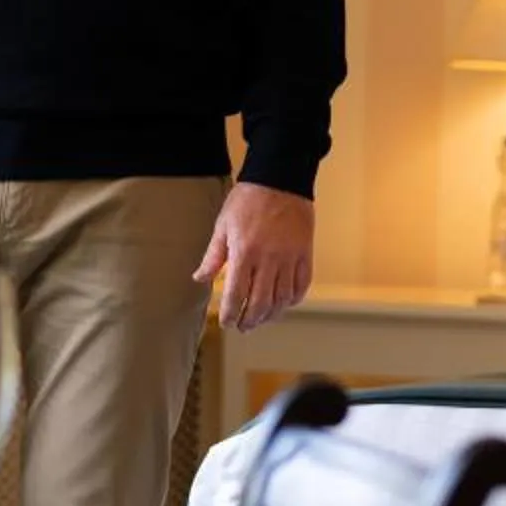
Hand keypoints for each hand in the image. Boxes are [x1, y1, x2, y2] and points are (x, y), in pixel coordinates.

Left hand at [194, 183, 314, 332]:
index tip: (226, 322)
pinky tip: (285, 303)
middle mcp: (268, 259)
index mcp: (244, 253)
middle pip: (260, 303)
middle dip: (250, 320)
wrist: (280, 178)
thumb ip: (213, 256)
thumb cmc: (248, 199)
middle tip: (243, 326)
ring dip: (271, 314)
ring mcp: (289, 257)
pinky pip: (302, 284)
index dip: (230, 313)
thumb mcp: (223, 225)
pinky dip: (294, 299)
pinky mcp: (305, 253)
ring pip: (282, 298)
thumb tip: (199, 279)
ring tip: (261, 319)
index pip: (236, 294)